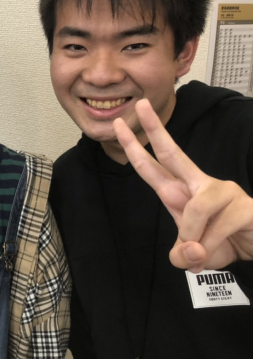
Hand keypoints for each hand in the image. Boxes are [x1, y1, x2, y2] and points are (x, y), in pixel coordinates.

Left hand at [113, 99, 252, 271]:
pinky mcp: (244, 205)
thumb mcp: (192, 255)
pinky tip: (218, 250)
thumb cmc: (222, 244)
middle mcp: (199, 185)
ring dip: (193, 236)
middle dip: (154, 129)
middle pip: (173, 153)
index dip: (135, 147)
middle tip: (141, 104)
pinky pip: (216, 228)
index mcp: (180, 193)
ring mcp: (223, 191)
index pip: (153, 166)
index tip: (119, 125)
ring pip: (195, 209)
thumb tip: (188, 252)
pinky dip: (211, 247)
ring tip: (199, 252)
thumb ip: (181, 254)